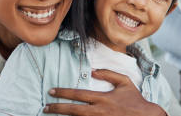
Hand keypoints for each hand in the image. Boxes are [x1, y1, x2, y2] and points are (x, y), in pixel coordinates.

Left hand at [43, 69, 165, 115]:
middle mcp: (99, 111)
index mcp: (103, 98)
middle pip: (73, 110)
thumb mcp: (124, 82)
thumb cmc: (135, 100)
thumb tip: (92, 70)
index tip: (52, 92)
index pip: (79, 94)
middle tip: (45, 107)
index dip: (64, 93)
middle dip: (57, 108)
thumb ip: (108, 74)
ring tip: (51, 114)